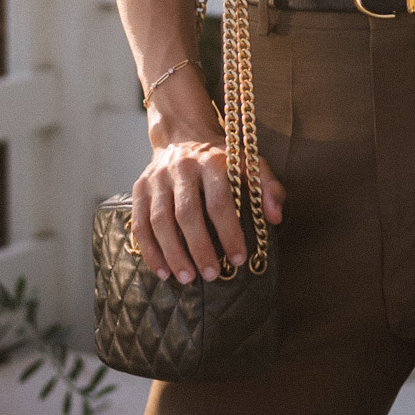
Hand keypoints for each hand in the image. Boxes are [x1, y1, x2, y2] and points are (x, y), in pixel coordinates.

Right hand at [131, 138, 285, 284]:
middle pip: (187, 213)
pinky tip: (163, 271)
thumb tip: (275, 218)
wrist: (183, 136)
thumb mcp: (250, 164)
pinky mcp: (140, 188)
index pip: (219, 202)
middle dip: (199, 248)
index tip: (238, 259)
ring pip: (160, 220)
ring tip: (187, 278)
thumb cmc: (222, 159)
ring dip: (173, 254)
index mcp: (212, 162)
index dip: (229, 232)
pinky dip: (150, 250)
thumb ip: (268, 188)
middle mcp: (182, 167)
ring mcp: (157, 178)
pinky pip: (140, 223)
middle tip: (212, 275)